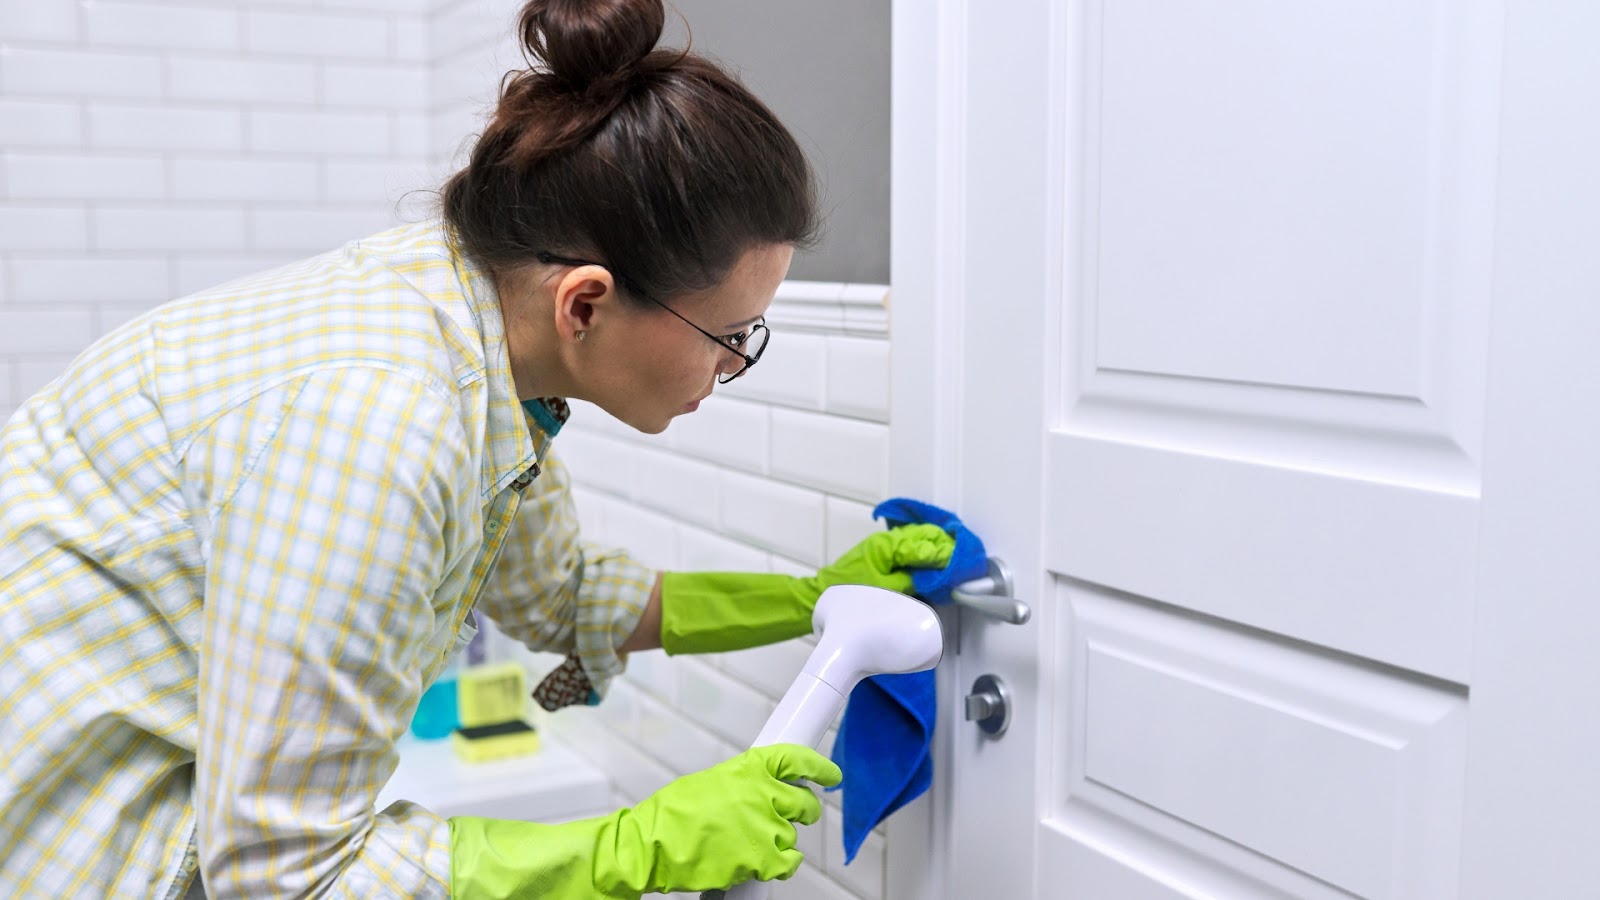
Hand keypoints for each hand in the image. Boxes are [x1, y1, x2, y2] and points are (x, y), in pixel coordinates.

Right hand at [601, 744, 842, 892]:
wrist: (652, 845)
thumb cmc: (673, 814)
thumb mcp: (711, 781)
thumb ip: (743, 784)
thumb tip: (759, 791)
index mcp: (751, 767)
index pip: (799, 759)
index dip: (821, 768)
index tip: (831, 775)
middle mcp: (764, 793)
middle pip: (806, 803)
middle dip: (803, 810)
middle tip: (791, 815)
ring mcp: (766, 827)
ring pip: (793, 835)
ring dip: (779, 839)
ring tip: (751, 841)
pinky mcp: (763, 859)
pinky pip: (789, 862)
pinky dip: (781, 864)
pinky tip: (764, 862)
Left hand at [805, 523, 954, 595]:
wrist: (823, 593)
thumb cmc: (848, 593)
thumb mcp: (886, 591)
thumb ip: (913, 581)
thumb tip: (937, 577)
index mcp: (888, 546)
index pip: (926, 546)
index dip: (948, 556)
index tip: (964, 565)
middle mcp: (889, 540)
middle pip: (927, 535)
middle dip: (949, 545)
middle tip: (968, 559)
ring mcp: (887, 544)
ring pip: (922, 537)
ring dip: (941, 545)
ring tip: (959, 558)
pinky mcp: (887, 551)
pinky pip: (914, 544)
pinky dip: (929, 549)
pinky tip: (939, 559)